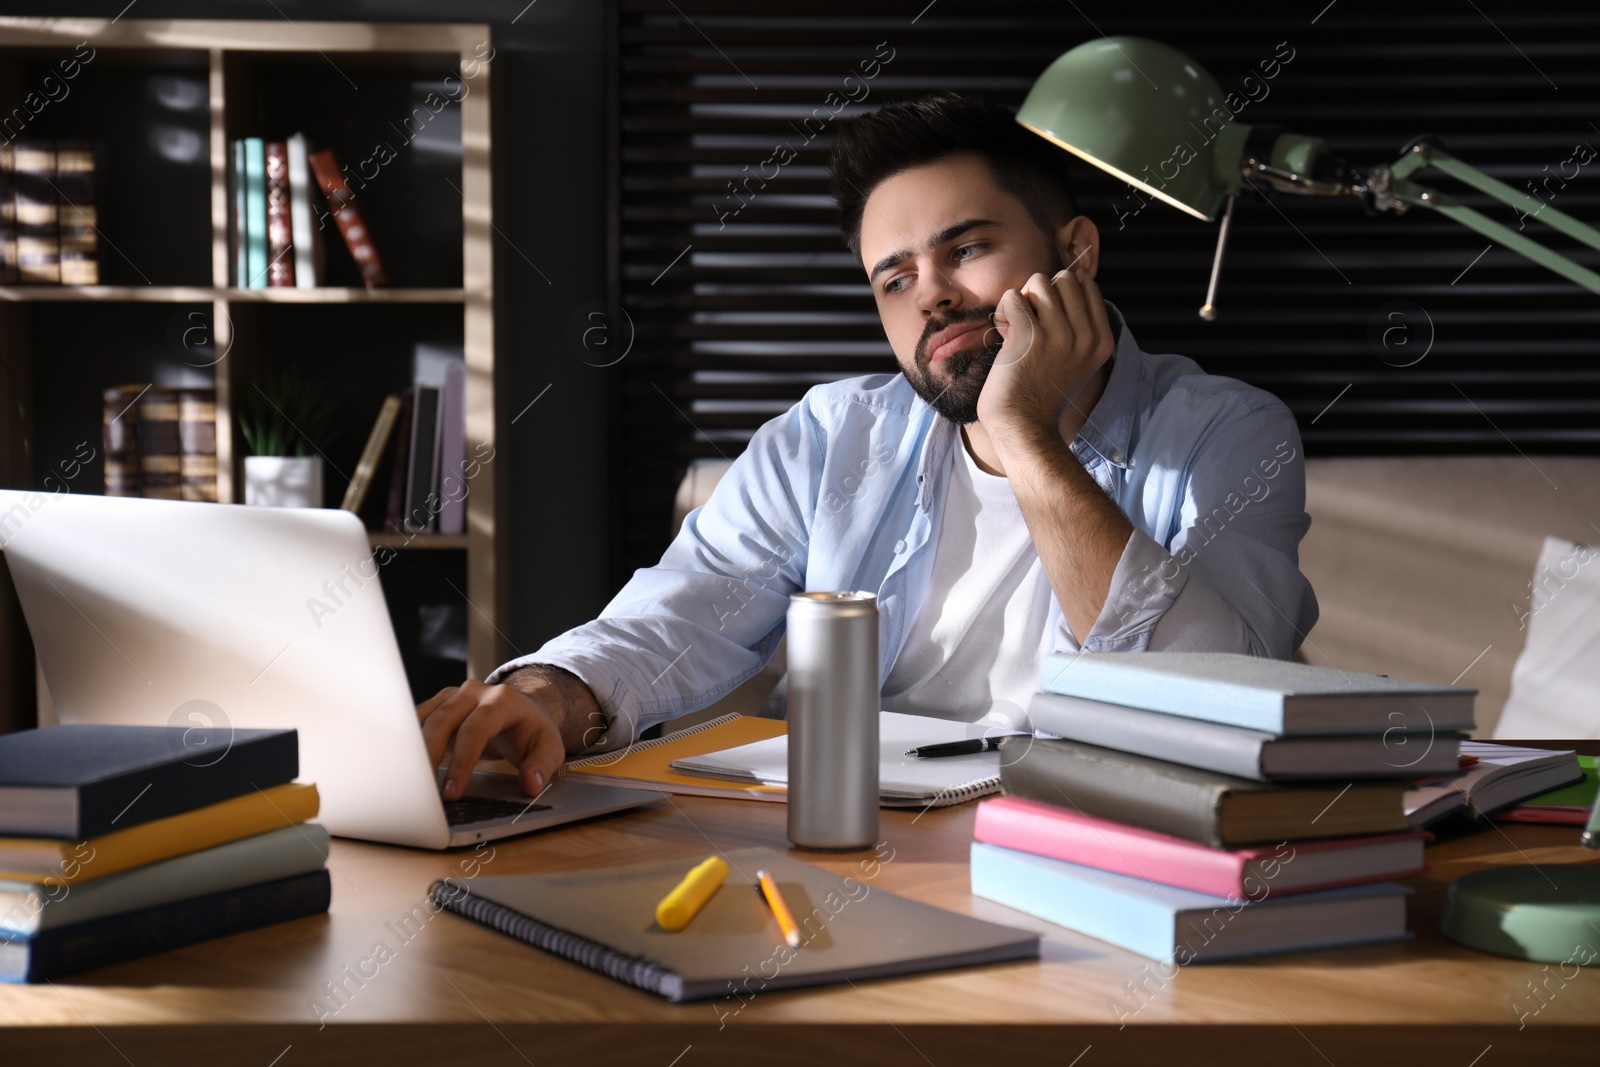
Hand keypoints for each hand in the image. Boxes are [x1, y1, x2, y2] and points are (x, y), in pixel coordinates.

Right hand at [416, 678, 568, 800]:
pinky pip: (418, 720)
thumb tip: (531, 783)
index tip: (453, 791)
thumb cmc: (533, 731)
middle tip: (425, 792)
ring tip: (411, 783)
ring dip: (415, 751)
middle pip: (443, 720)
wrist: (523, 710)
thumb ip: (542, 765)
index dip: (462, 760)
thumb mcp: (550, 747)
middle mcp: (475, 692)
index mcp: (503, 700)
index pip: (476, 728)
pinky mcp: (439, 704)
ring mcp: (454, 695)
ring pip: (425, 719)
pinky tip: (406, 766)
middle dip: (430, 758)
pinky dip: (410, 743)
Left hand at [978, 267, 1114, 440]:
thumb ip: (1080, 326)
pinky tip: (1004, 336)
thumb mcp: (1077, 360)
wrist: (1023, 425)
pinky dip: (1002, 313)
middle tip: (1031, 324)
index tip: (1049, 321)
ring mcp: (1059, 335)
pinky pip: (1012, 297)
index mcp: (1102, 340)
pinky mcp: (1030, 336)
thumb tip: (1070, 281)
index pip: (1086, 284)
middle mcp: (1085, 336)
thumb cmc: (1041, 391)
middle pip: (1063, 278)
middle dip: (1041, 293)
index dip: (1061, 294)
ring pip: (1038, 282)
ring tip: (1017, 329)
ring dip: (1021, 301)